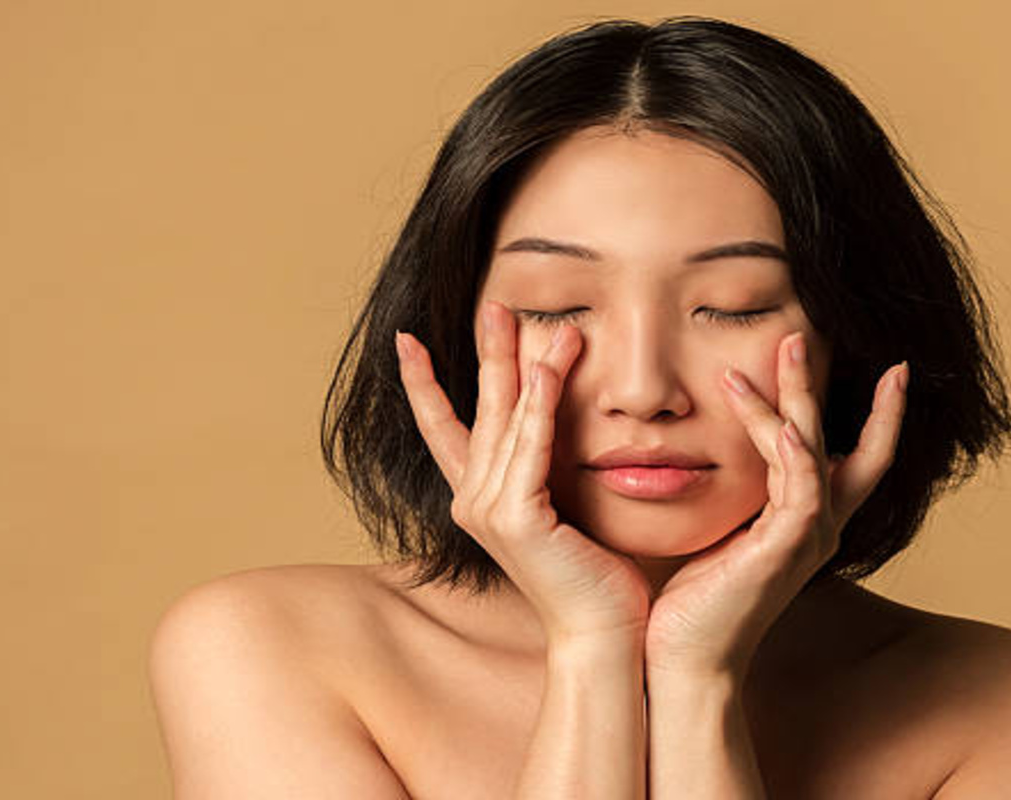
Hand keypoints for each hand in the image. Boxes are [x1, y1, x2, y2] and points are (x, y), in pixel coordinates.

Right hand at [395, 301, 650, 644]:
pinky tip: (547, 369)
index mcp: (480, 500)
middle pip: (478, 411)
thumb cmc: (594, 575)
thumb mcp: (565, 506)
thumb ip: (551, 466)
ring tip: (545, 323)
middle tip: (495, 303)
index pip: (445, 430)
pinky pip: (531, 448)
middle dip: (487, 355)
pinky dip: (539, 407)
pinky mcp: (518, 520)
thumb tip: (562, 419)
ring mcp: (490, 512)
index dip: (424, 386)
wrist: (602, 630)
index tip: (408, 341)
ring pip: (507, 422)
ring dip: (526, 368)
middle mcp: (474, 502)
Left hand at [643, 331, 907, 677]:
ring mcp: (807, 538)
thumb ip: (738, 497)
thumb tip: (715, 454)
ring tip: (781, 348)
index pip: (854, 460)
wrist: (685, 658)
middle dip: (827, 388)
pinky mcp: (785, 547)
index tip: (892, 370)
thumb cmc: (695, 603)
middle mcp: (818, 528)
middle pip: (846, 443)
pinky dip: (789, 445)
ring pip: (814, 449)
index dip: (878, 417)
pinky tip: (765, 412)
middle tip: (805, 335)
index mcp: (806, 524)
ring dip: (797, 397)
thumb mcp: (724, 534)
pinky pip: (799, 483)